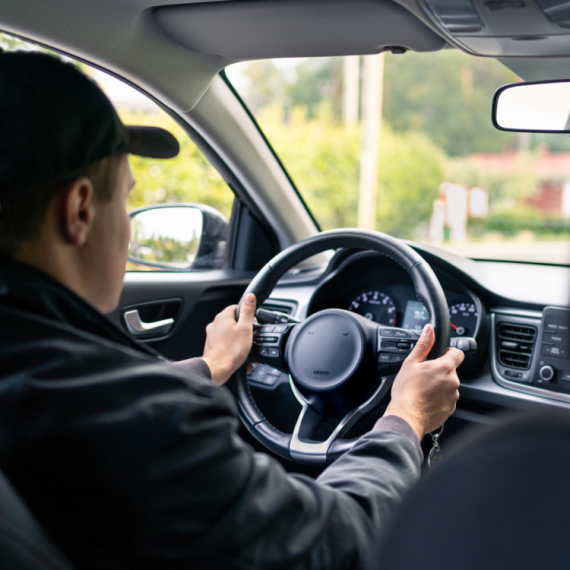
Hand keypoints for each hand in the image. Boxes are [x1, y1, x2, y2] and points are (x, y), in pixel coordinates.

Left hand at [201, 293, 256, 385]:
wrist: (217, 369)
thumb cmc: (231, 351)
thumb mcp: (245, 328)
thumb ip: (247, 311)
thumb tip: (250, 296)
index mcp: (223, 317)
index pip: (236, 307)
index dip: (246, 314)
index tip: (251, 323)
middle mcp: (215, 324)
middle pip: (233, 321)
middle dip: (242, 329)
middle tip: (249, 338)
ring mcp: (212, 336)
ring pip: (229, 333)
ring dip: (238, 340)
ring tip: (244, 349)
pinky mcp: (212, 346)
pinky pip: (225, 343)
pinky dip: (232, 348)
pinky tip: (237, 356)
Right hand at [382, 324, 463, 440]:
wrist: (407, 416)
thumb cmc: (407, 391)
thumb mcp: (411, 363)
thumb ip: (423, 345)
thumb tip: (429, 330)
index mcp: (445, 367)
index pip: (458, 353)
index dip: (449, 352)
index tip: (439, 356)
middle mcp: (453, 381)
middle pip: (451, 370)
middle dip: (440, 371)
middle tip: (424, 375)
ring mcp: (453, 397)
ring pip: (449, 385)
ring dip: (440, 385)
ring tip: (423, 389)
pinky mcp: (450, 409)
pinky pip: (447, 399)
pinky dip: (439, 398)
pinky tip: (425, 399)